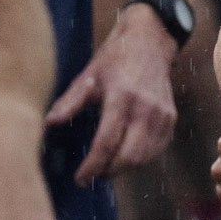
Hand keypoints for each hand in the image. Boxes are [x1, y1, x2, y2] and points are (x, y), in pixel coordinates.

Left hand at [49, 9, 181, 184]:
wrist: (150, 42)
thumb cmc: (115, 58)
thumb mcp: (88, 75)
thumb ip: (70, 101)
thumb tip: (49, 123)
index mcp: (121, 96)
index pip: (107, 142)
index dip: (92, 166)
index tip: (80, 178)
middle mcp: (145, 108)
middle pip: (129, 156)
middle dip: (108, 172)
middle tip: (92, 176)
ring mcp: (161, 114)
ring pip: (144, 158)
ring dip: (124, 168)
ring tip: (106, 168)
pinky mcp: (171, 118)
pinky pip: (156, 150)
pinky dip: (140, 159)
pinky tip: (125, 156)